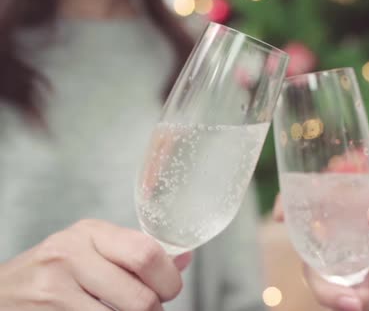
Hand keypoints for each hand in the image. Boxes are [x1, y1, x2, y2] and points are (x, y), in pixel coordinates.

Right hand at [0, 219, 191, 310]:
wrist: (0, 294)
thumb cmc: (53, 271)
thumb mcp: (91, 249)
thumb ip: (135, 252)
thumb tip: (182, 258)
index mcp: (90, 232)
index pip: (148, 254)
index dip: (169, 279)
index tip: (169, 289)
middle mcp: (71, 256)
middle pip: (141, 298)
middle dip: (154, 310)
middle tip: (149, 309)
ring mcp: (55, 290)